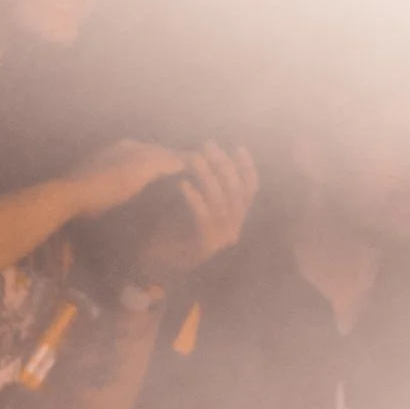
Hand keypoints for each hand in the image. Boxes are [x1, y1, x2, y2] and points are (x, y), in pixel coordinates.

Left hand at [62, 137, 189, 221]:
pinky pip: (129, 173)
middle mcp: (120, 149)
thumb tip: (187, 157)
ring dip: (155, 169)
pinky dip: (142, 177)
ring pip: (140, 163)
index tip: (199, 164)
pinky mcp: (100, 176)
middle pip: (152, 154)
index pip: (164, 150)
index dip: (182, 157)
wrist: (70, 197)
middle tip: (189, 173)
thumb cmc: (107, 185)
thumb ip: (163, 162)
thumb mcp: (139, 171)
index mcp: (132, 146)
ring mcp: (108, 162)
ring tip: (170, 181)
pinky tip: (144, 187)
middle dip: (170, 161)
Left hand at [122, 141, 258, 284]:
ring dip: (208, 177)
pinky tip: (183, 184)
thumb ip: (206, 185)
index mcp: (235, 217)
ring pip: (222, 202)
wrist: (158, 263)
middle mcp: (234, 228)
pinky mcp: (205, 244)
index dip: (247, 167)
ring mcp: (221, 238)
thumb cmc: (173, 230)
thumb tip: (207, 154)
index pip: (251, 189)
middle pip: (238, 193)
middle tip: (209, 145)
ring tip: (195, 158)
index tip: (237, 146)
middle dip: (224, 166)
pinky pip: (204, 217)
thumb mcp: (194, 203)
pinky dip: (195, 198)